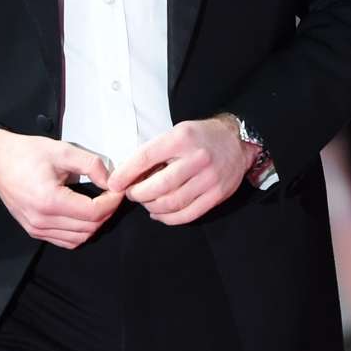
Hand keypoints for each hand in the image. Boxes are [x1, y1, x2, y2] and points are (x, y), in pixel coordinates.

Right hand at [0, 129, 122, 247]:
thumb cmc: (25, 154)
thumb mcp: (64, 151)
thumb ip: (92, 165)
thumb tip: (110, 181)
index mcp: (49, 200)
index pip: (93, 213)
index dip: (112, 202)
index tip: (118, 190)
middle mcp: (41, 220)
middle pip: (89, 228)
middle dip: (107, 212)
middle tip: (112, 195)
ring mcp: (36, 228)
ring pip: (79, 239)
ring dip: (95, 224)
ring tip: (101, 204)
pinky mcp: (34, 230)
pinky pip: (65, 241)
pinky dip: (80, 232)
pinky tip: (85, 215)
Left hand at [107, 115, 254, 225]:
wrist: (237, 141)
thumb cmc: (200, 137)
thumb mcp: (177, 132)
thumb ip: (155, 152)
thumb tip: (127, 175)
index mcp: (182, 138)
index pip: (146, 158)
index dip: (125, 174)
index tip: (114, 184)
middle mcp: (197, 158)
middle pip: (158, 186)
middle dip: (138, 194)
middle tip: (132, 193)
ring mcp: (209, 178)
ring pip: (171, 203)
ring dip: (151, 207)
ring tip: (146, 202)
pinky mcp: (217, 195)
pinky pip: (187, 215)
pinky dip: (168, 218)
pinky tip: (159, 213)